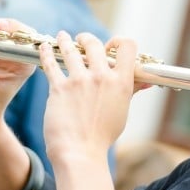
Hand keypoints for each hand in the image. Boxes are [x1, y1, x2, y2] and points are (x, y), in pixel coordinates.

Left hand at [39, 32, 136, 167]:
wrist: (80, 153)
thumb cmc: (103, 136)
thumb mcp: (122, 111)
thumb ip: (130, 91)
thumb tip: (146, 81)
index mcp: (121, 82)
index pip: (127, 46)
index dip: (117, 42)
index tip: (108, 47)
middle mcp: (102, 77)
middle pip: (94, 43)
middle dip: (86, 38)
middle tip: (80, 40)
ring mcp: (79, 81)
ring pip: (70, 49)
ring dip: (64, 40)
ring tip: (62, 37)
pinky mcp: (59, 88)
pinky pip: (50, 64)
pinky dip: (44, 53)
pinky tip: (43, 48)